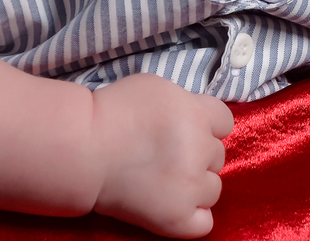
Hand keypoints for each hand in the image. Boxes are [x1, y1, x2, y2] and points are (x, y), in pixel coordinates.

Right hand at [90, 72, 233, 236]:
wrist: (83, 149)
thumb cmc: (112, 111)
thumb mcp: (157, 87)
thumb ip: (186, 101)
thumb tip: (197, 116)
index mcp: (197, 114)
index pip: (225, 122)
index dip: (206, 125)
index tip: (187, 129)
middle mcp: (199, 149)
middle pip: (218, 155)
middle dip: (197, 154)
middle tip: (167, 155)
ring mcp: (189, 186)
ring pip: (214, 188)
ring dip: (195, 185)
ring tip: (166, 180)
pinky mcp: (176, 217)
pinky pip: (204, 222)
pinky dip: (193, 216)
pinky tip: (175, 204)